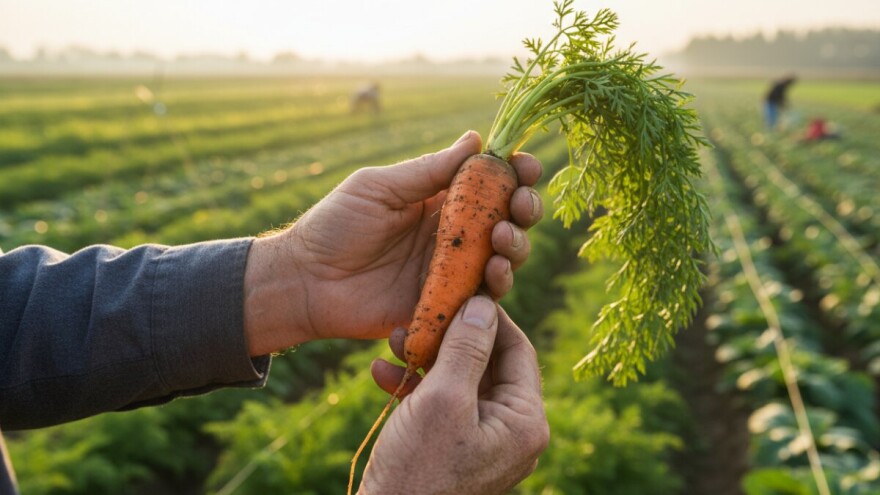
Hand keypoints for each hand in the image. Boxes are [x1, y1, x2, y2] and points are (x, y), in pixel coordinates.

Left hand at [243, 131, 543, 354]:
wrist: (305, 280)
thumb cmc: (335, 225)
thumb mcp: (380, 187)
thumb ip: (428, 170)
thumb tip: (476, 138)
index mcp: (438, 200)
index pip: (489, 183)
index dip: (515, 173)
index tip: (527, 165)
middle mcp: (452, 234)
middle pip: (508, 220)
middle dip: (526, 209)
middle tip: (521, 204)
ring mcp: (450, 271)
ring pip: (504, 259)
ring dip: (516, 246)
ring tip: (501, 239)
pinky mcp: (444, 306)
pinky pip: (481, 299)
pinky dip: (496, 286)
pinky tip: (492, 272)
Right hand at [360, 296, 548, 493]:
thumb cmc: (417, 470)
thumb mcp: (442, 399)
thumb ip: (467, 348)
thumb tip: (485, 303)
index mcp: (525, 421)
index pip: (518, 349)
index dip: (488, 316)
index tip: (458, 290)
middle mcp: (512, 432)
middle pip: (488, 363)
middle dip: (448, 337)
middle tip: (417, 315)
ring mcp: (484, 442)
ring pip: (460, 381)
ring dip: (425, 358)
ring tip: (392, 341)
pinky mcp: (456, 450)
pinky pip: (442, 406)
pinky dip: (415, 387)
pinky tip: (381, 374)